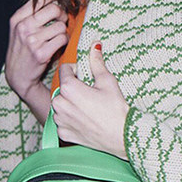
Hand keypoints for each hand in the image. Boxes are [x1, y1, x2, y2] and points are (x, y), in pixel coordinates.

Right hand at [4, 0, 67, 122]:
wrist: (18, 75)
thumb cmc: (22, 50)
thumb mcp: (19, 29)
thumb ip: (32, 13)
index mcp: (17, 18)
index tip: (59, 1)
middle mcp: (23, 27)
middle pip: (54, 9)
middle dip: (63, 14)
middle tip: (62, 20)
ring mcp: (32, 40)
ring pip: (61, 26)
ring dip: (63, 32)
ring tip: (57, 37)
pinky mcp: (42, 53)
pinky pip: (63, 39)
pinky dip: (65, 42)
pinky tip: (59, 46)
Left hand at [52, 42, 129, 158]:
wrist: (122, 136)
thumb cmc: (116, 108)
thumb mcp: (107, 81)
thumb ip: (96, 62)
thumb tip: (95, 45)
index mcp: (68, 88)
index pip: (65, 70)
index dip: (76, 70)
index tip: (86, 76)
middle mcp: (59, 104)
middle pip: (62, 88)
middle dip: (73, 88)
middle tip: (90, 94)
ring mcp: (60, 120)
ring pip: (60, 105)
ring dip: (70, 104)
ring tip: (88, 107)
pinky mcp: (63, 133)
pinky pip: (62, 121)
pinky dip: (70, 119)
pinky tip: (85, 120)